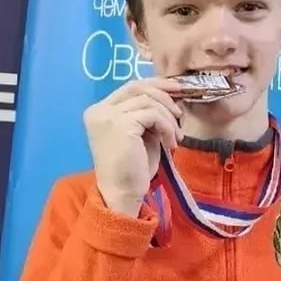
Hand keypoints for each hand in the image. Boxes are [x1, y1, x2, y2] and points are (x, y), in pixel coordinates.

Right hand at [83, 77, 184, 216]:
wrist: (123, 194)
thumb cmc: (132, 171)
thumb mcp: (141, 136)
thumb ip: (147, 116)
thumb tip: (170, 100)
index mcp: (100, 112)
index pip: (129, 87)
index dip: (154, 85)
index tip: (176, 90)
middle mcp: (99, 111)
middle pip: (136, 87)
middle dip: (163, 93)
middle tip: (180, 111)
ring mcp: (108, 116)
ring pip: (148, 101)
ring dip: (168, 119)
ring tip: (176, 138)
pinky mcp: (120, 125)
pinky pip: (153, 115)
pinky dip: (167, 127)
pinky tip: (171, 144)